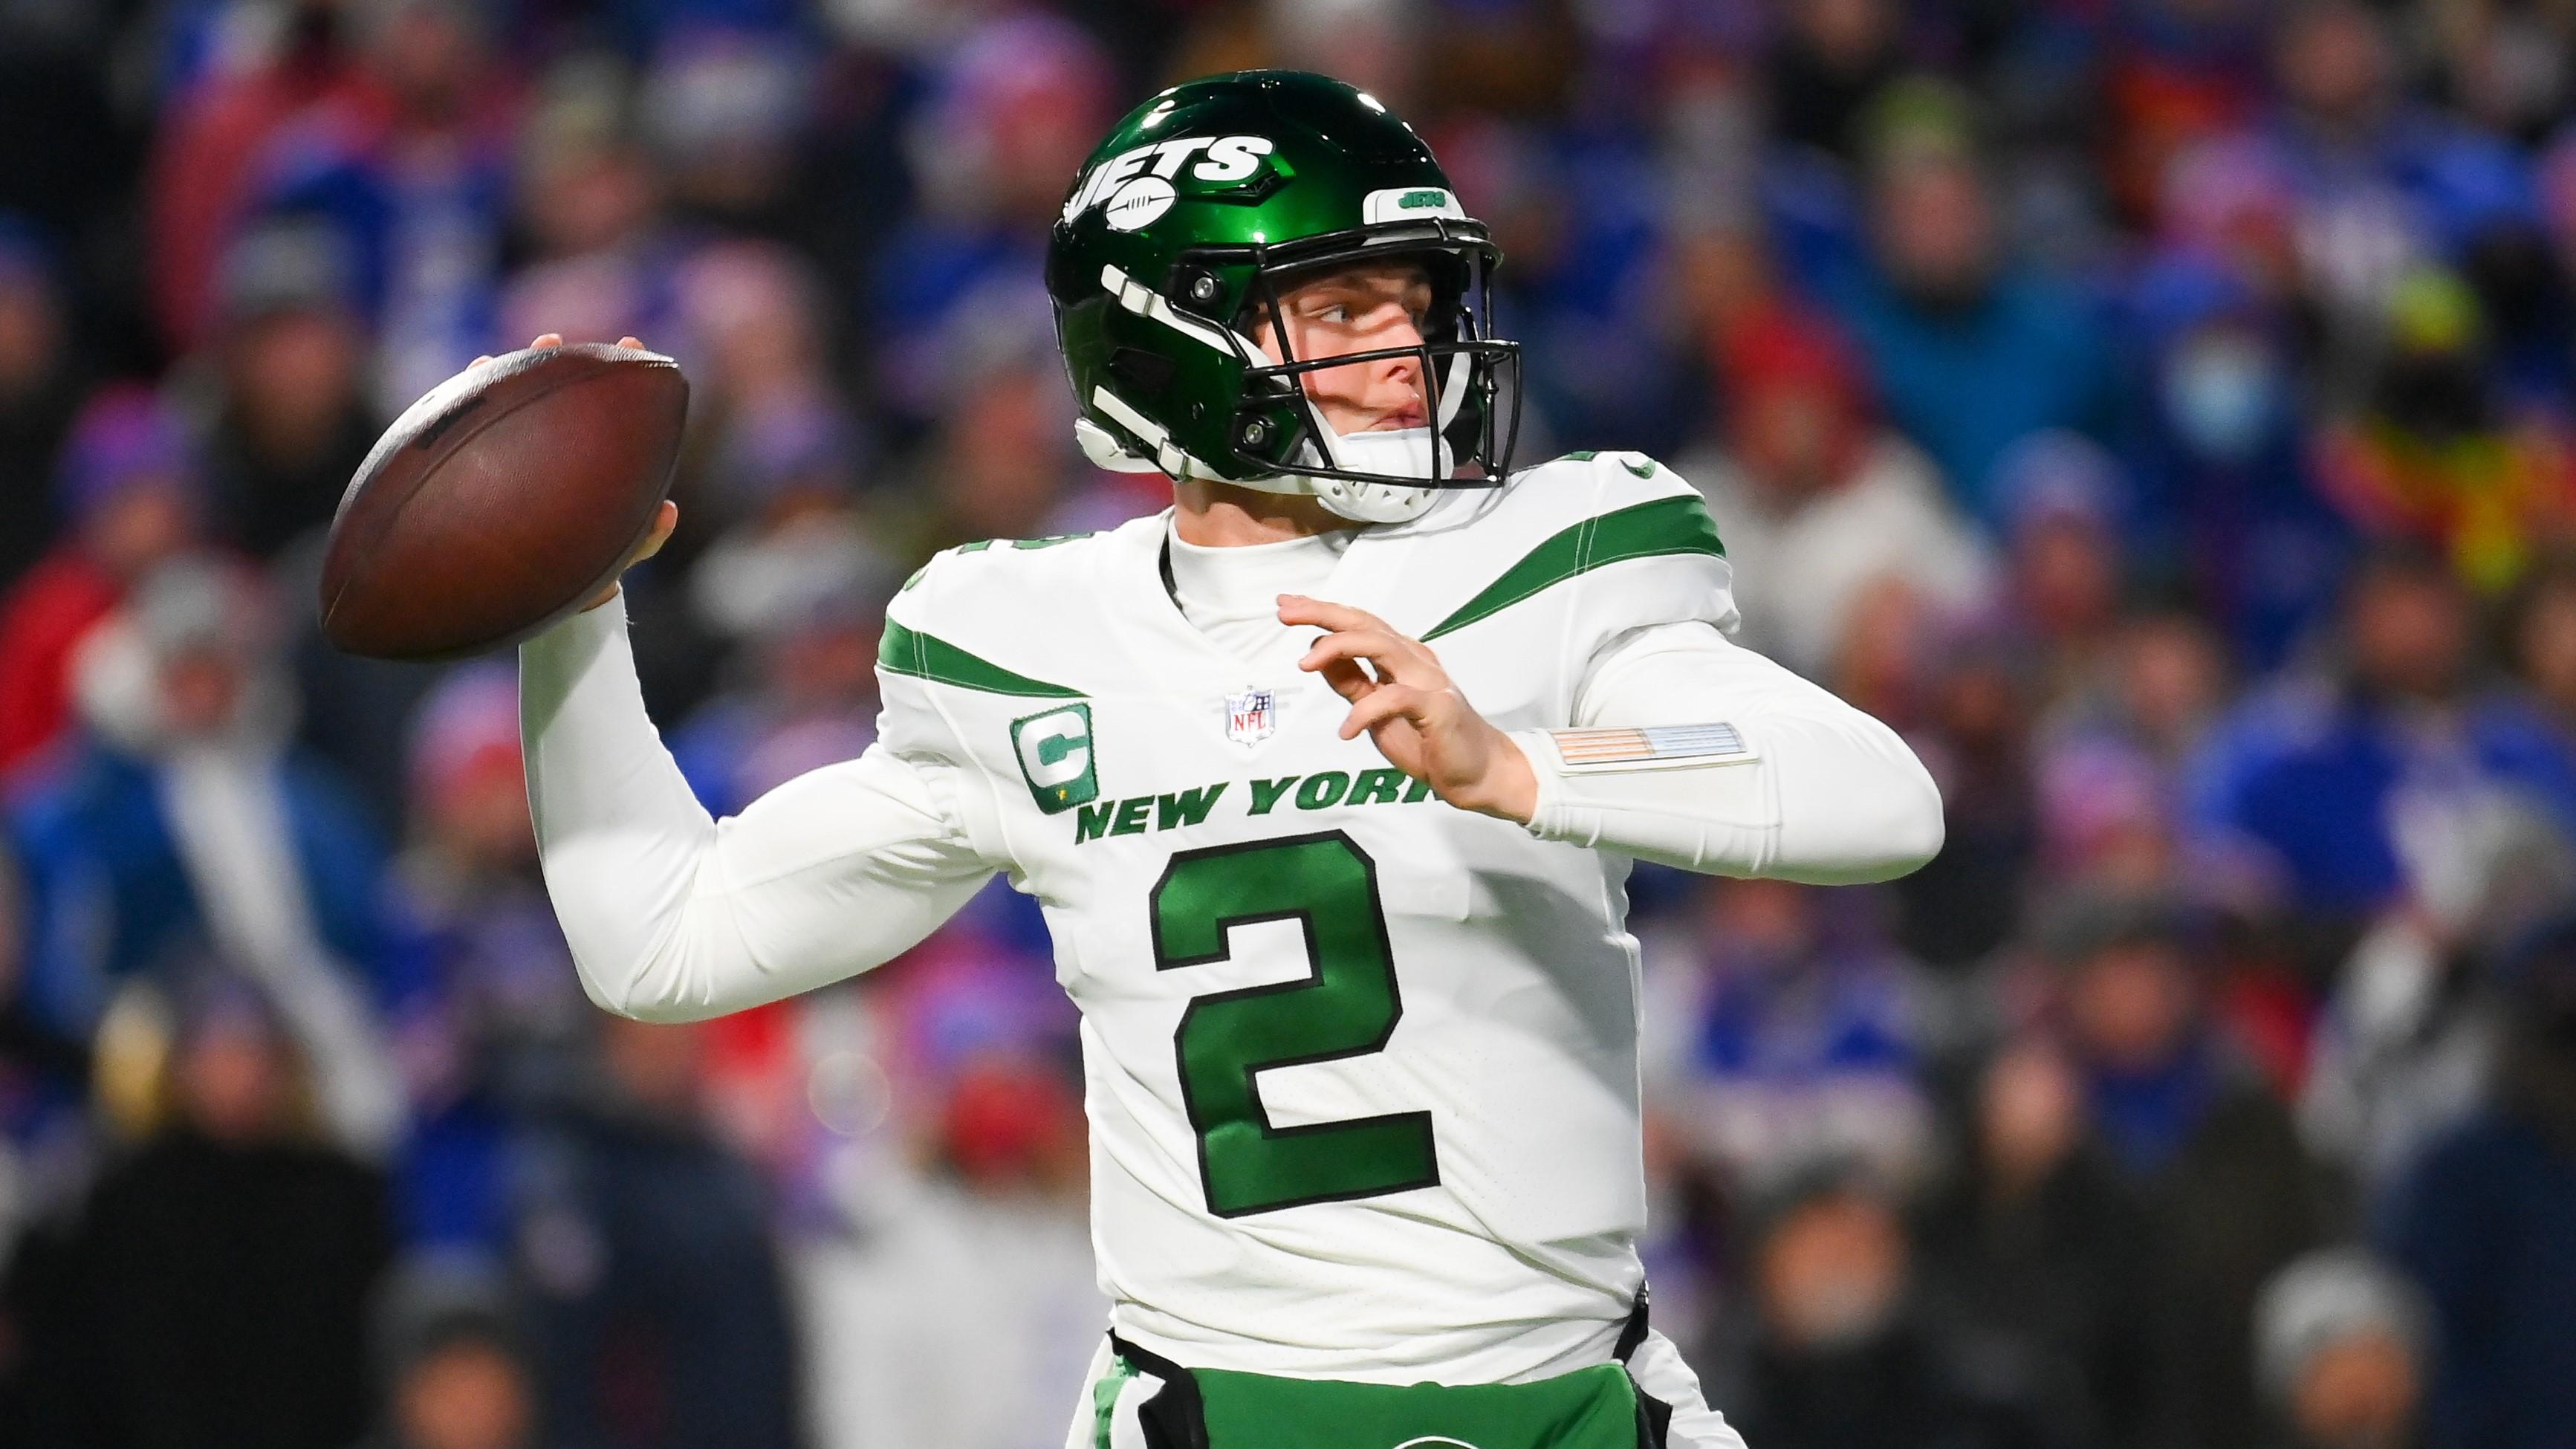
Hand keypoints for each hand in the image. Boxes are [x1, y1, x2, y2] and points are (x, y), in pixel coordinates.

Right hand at [470, 334, 678, 610]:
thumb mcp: (626, 549)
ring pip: (519, 402)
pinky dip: (475, 397)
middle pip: (560, 394)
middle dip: (561, 361)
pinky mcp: (487, 464)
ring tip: (531, 347)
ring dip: (520, 369)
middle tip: (558, 338)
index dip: (619, 374)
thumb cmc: (594, 567)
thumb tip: (668, 511)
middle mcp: (558, 448)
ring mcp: (522, 453)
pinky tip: (477, 370)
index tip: (633, 346)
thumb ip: (648, 535)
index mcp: (594, 458)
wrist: (551, 591)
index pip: (607, 406)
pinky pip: (479, 426)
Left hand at [1280, 594, 1537, 822]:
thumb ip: (1352, 682)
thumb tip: (1317, 658)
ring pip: (1382, 646)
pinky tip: (1346, 729)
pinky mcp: (1438, 707)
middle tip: (1286, 614)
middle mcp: (1414, 660)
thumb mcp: (1377, 709)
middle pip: (1365, 624)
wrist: (1477, 772)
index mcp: (1401, 657)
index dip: (1321, 612)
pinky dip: (1365, 712)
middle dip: (1323, 614)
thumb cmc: (1430, 739)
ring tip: (1304, 664)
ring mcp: (1429, 680)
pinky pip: (1396, 699)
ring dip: (1338, 648)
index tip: (1287, 606)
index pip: (1357, 623)